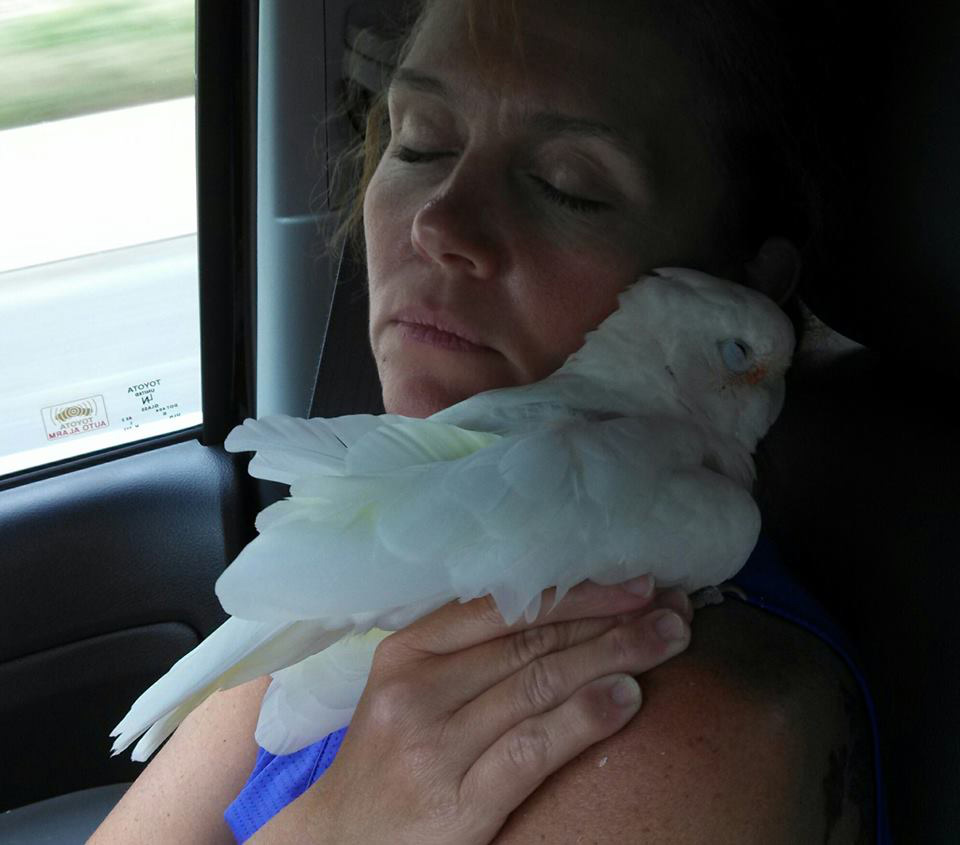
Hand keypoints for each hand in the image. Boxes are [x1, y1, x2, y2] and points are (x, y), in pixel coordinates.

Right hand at [296, 577, 692, 844]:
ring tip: (668, 640)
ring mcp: (435, 747)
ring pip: (540, 684)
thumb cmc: (389, 758)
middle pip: (532, 642)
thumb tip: (561, 614)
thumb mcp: (413, 691)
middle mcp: (418, 691)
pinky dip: (586, 717)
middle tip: (672, 608)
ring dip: (615, 656)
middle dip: (611, 620)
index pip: (506, 607)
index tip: (635, 583)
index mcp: (408, 652)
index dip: (578, 592)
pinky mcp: (457, 804)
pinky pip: (534, 748)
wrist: (341, 843)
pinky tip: (628, 697)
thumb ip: (470, 653)